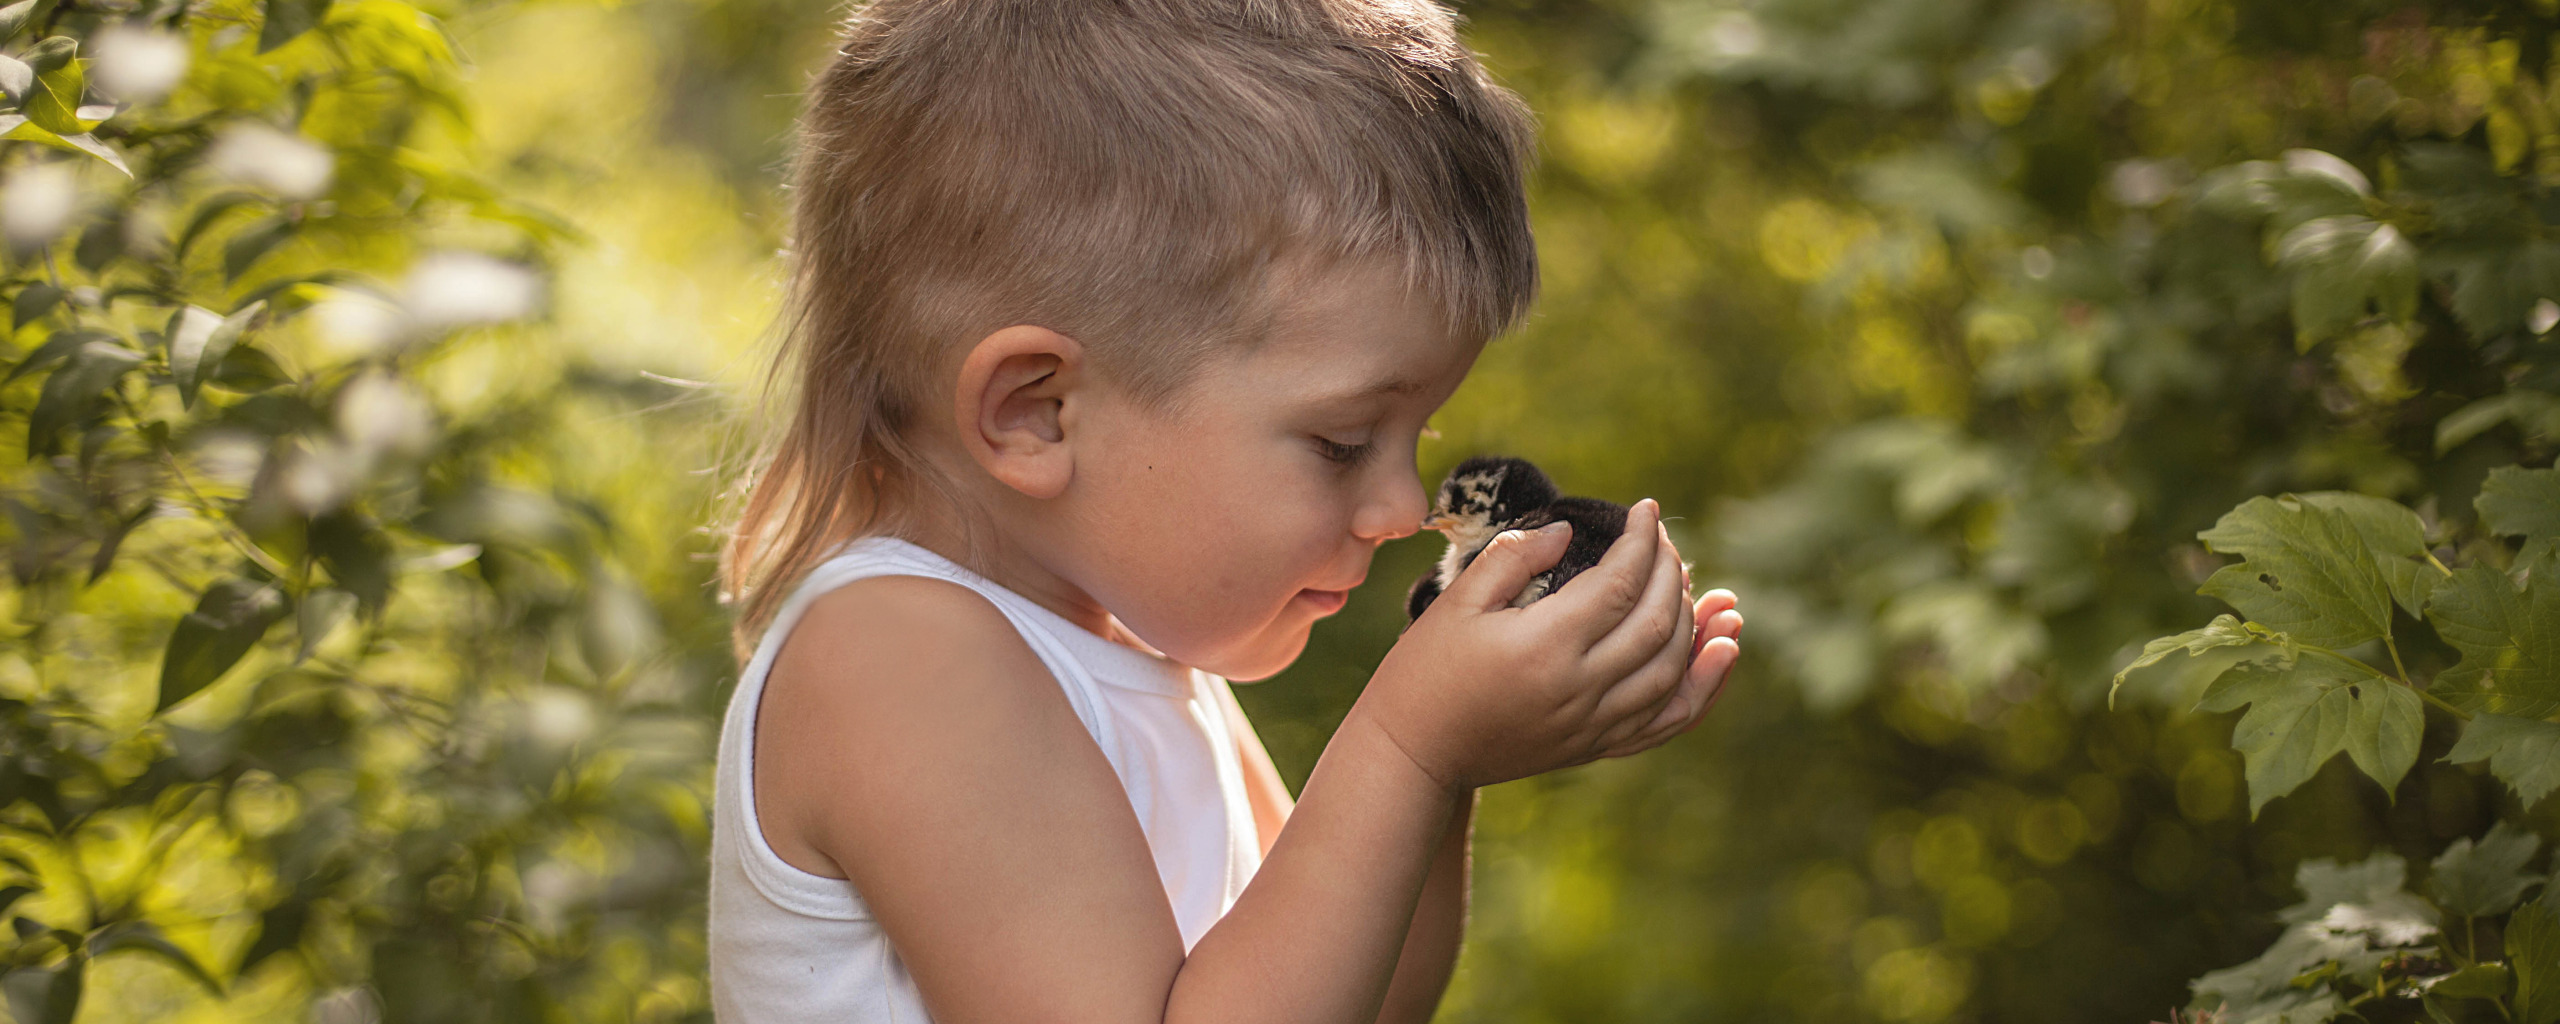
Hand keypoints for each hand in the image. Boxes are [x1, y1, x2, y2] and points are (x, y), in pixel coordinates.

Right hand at [1354, 498, 1736, 791]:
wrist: (1413, 753)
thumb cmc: (1424, 671)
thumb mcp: (1456, 602)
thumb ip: (1514, 558)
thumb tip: (1568, 532)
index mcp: (1545, 645)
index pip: (1619, 582)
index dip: (1642, 541)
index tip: (1647, 509)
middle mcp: (1579, 688)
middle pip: (1655, 622)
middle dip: (1671, 572)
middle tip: (1662, 540)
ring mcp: (1592, 724)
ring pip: (1672, 670)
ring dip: (1698, 626)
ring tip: (1709, 589)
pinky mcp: (1594, 748)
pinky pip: (1668, 721)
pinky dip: (1703, 687)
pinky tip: (1723, 653)